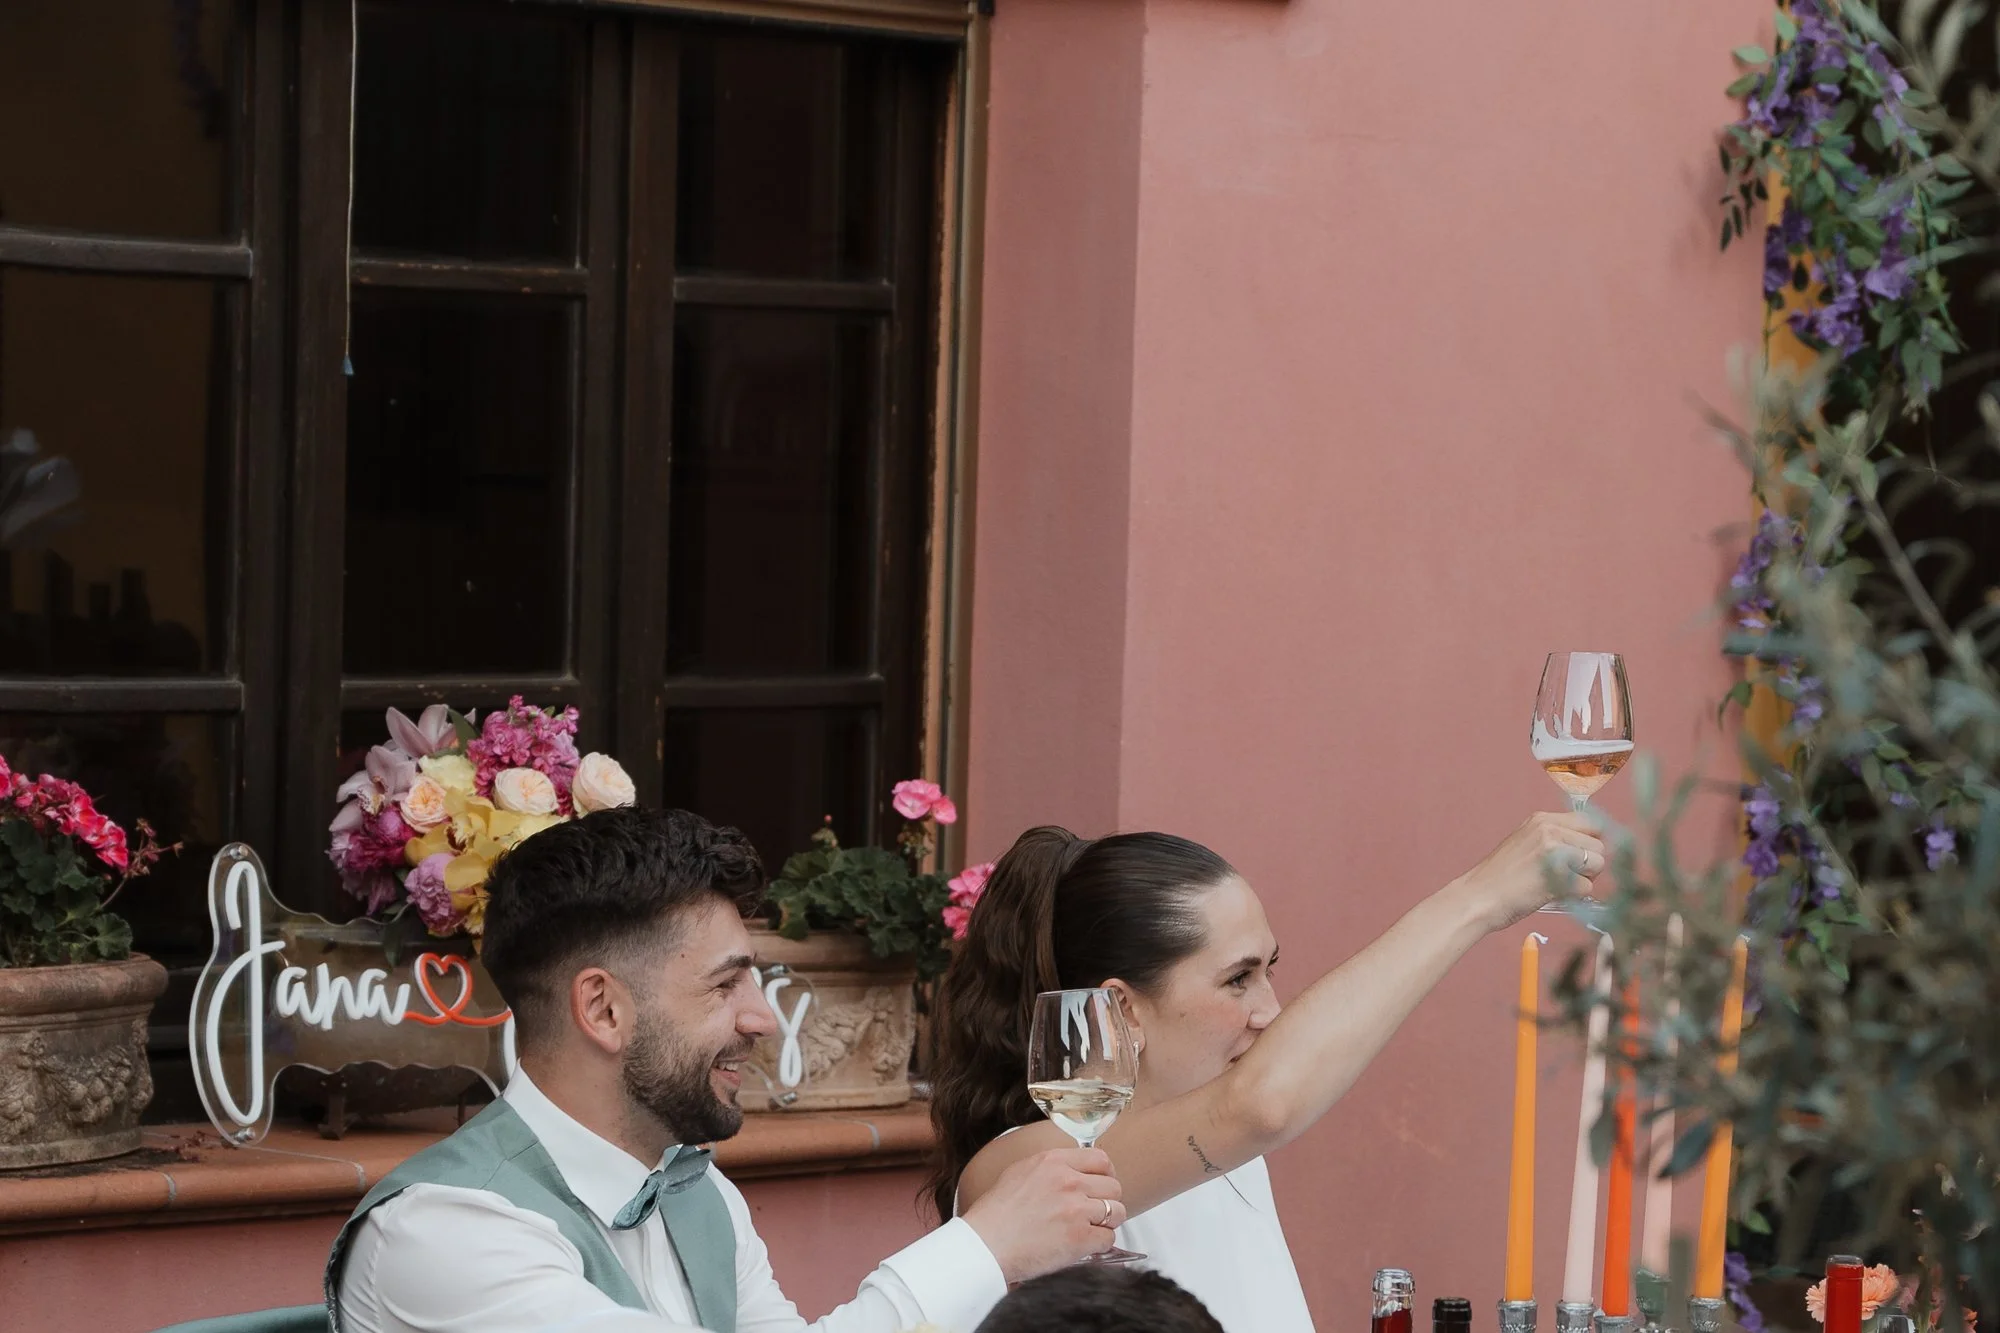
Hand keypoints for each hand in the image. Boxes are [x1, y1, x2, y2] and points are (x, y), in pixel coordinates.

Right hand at [958, 1147, 1126, 1282]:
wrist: (985, 1245)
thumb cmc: (996, 1213)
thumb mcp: (1020, 1172)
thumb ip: (1051, 1167)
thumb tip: (1074, 1169)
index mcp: (1054, 1162)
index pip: (1101, 1160)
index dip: (1106, 1175)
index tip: (1102, 1186)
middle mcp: (1068, 1181)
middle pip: (1114, 1187)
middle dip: (1107, 1201)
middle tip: (1094, 1213)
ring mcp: (1076, 1209)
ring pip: (1117, 1212)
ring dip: (1106, 1223)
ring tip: (1089, 1230)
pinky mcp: (1079, 1238)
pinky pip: (1108, 1238)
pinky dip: (1099, 1245)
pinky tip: (1082, 1246)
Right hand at [1448, 811, 1607, 932]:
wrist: (1478, 898)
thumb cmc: (1499, 877)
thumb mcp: (1524, 842)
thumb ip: (1555, 839)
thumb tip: (1589, 847)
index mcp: (1542, 819)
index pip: (1590, 823)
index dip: (1590, 843)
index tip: (1580, 858)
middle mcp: (1550, 829)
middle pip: (1598, 845)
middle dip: (1590, 864)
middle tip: (1567, 876)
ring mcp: (1555, 851)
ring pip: (1598, 864)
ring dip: (1585, 879)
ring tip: (1560, 884)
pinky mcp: (1559, 875)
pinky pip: (1587, 887)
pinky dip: (1575, 896)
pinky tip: (1554, 895)